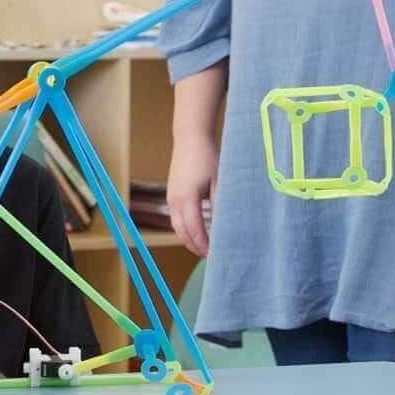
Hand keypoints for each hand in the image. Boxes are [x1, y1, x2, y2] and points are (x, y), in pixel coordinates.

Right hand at [167, 133, 217, 257]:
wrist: (190, 138)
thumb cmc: (207, 157)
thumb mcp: (218, 182)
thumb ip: (219, 205)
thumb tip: (223, 226)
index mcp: (187, 199)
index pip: (195, 230)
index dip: (204, 245)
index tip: (215, 254)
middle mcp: (175, 201)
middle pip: (182, 233)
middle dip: (195, 246)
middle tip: (210, 256)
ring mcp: (171, 197)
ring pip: (176, 226)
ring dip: (188, 239)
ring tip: (203, 247)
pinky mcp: (171, 193)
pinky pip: (176, 217)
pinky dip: (184, 228)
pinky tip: (196, 230)